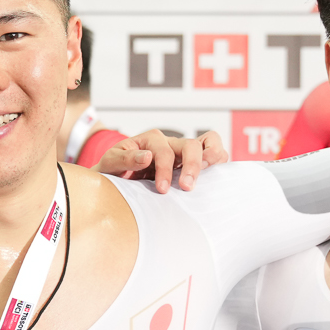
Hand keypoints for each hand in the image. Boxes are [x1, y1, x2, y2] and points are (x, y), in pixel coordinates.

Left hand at [93, 129, 228, 191]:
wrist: (114, 179)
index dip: (165, 170)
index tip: (162, 189)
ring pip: (208, 143)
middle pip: (190, 145)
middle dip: (192, 165)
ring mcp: (183, 152)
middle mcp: (170, 143)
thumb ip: (125, 158)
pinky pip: (213, 154)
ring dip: (212, 157)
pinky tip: (215, 177)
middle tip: (187, 188)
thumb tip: (147, 156)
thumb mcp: (110, 162)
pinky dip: (218, 162)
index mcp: (151, 139)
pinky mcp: (191, 164)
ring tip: (211, 175)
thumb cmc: (113, 170)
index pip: (165, 152)